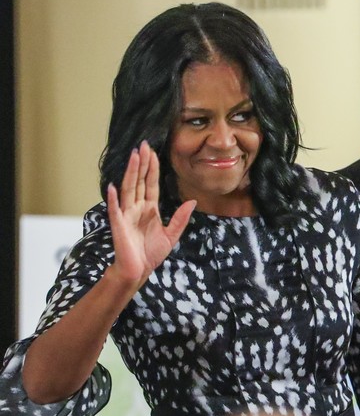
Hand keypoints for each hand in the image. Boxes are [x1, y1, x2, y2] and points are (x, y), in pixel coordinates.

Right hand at [106, 141, 195, 295]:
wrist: (138, 270)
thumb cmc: (151, 254)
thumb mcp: (171, 235)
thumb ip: (180, 218)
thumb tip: (192, 201)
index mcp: (150, 209)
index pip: (151, 184)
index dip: (152, 169)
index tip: (153, 152)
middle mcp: (137, 208)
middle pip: (139, 181)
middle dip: (142, 163)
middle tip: (143, 145)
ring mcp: (126, 215)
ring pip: (129, 189)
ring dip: (131, 173)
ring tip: (134, 156)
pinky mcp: (118, 225)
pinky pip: (115, 209)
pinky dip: (113, 198)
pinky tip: (113, 186)